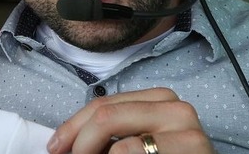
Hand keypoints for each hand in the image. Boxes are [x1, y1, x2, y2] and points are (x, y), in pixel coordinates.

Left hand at [46, 87, 212, 153]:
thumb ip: (110, 133)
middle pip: (106, 115)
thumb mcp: (137, 141)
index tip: (55, 147)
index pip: (103, 104)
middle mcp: (176, 108)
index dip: (72, 127)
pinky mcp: (193, 151)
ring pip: (120, 144)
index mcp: (160, 99)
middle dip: (79, 143)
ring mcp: (188, 131)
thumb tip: (64, 143)